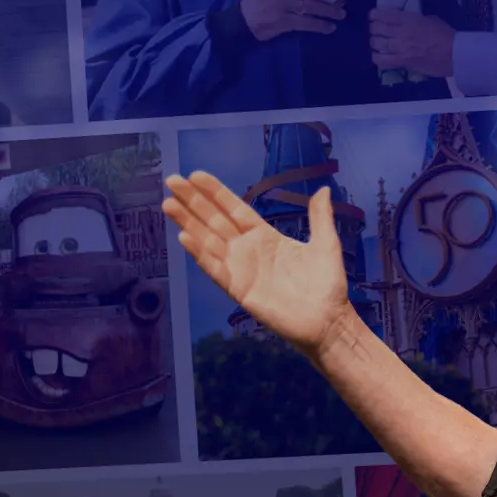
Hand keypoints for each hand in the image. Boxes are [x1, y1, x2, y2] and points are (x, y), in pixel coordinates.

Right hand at [164, 172, 351, 356]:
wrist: (327, 321)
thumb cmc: (327, 285)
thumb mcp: (325, 245)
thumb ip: (319, 217)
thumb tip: (322, 190)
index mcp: (265, 237)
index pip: (234, 209)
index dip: (215, 193)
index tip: (196, 175)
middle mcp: (248, 250)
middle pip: (215, 221)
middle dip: (193, 201)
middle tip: (172, 181)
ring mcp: (240, 269)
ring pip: (208, 241)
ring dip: (188, 223)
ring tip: (168, 204)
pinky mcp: (238, 290)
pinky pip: (215, 269)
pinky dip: (199, 254)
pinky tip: (184, 237)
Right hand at [240, 0, 345, 40]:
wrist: (244, 19)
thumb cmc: (263, 0)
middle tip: (342, 2)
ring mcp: (281, 5)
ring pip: (312, 7)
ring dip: (329, 12)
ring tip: (340, 15)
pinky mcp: (282, 21)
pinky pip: (306, 23)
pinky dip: (320, 26)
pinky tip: (329, 28)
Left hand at [370, 7, 455, 77]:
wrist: (455, 54)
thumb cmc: (445, 34)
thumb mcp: (429, 19)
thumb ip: (413, 19)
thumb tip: (402, 20)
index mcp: (410, 19)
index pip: (384, 15)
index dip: (374, 15)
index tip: (372, 16)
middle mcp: (402, 32)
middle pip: (377, 28)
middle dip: (373, 28)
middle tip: (374, 29)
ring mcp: (401, 48)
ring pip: (377, 43)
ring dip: (373, 41)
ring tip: (375, 41)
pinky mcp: (402, 62)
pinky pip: (382, 60)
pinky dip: (376, 57)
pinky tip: (377, 55)